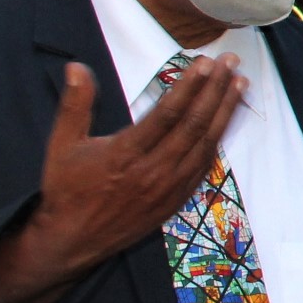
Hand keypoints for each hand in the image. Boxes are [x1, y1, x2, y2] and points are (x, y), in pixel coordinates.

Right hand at [0, 59, 244, 302]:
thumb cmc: (66, 189)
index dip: (189, 87)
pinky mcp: (177, 199)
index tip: (205, 63)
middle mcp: (152, 171)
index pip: (166, 114)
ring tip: (240, 83)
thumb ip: (75, 105)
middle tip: (231, 62)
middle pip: (193, 124)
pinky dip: (219, 139)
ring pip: (205, 142)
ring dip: (225, 111)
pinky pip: (205, 164)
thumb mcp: (62, 145)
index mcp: (124, 154)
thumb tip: (76, 66)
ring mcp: (169, 186)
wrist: (72, 240)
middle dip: (215, 90)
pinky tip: (229, 119)